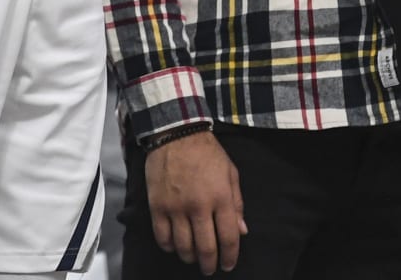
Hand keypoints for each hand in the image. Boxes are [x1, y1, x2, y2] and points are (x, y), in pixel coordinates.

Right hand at [145, 131, 246, 274]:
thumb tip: (242, 230)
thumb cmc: (207, 152)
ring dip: (190, 257)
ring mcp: (176, 208)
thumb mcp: (231, 173)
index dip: (231, 256)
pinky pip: (162, 237)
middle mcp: (199, 206)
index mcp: (221, 197)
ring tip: (194, 258)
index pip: (229, 237)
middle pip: (206, 247)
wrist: (176, 134)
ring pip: (183, 246)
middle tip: (210, 268)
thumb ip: (237, 203)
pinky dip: (169, 247)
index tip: (229, 264)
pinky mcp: (158, 206)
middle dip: (210, 264)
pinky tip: (174, 246)